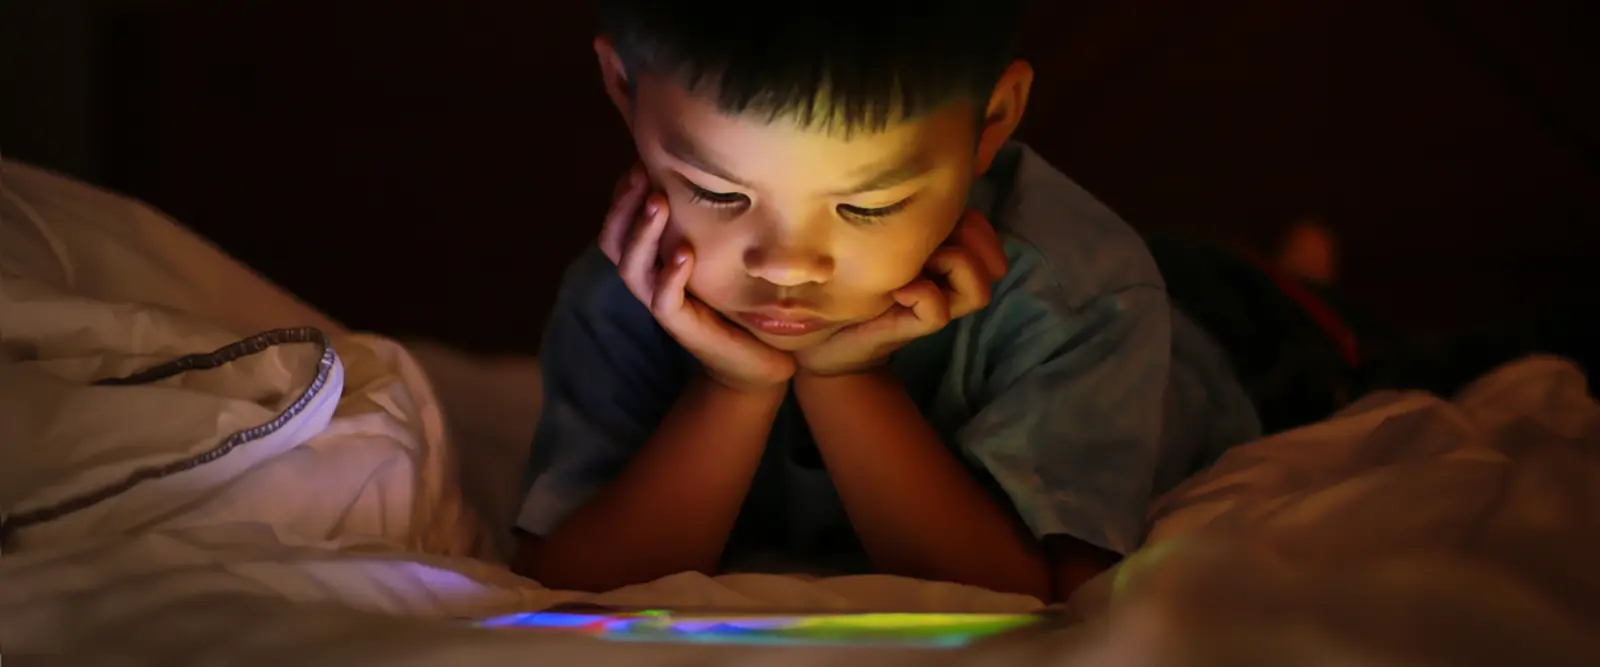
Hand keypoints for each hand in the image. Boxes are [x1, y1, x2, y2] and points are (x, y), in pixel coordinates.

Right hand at [599, 165, 795, 391]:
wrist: (756, 359)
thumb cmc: (735, 302)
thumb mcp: (718, 254)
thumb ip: (704, 222)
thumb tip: (709, 172)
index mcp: (651, 261)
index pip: (619, 224)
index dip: (622, 194)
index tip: (638, 160)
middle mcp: (649, 281)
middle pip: (613, 242)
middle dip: (624, 205)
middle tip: (640, 173)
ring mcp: (661, 304)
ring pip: (632, 269)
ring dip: (642, 233)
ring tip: (657, 201)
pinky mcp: (682, 326)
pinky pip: (664, 302)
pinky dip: (670, 276)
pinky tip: (683, 253)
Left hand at [795, 210, 1009, 375]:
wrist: (821, 331)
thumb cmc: (842, 275)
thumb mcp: (870, 234)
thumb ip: (899, 216)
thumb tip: (928, 192)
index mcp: (939, 252)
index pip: (983, 233)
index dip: (973, 223)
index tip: (937, 212)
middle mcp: (944, 280)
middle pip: (993, 263)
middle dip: (968, 239)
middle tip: (928, 238)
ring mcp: (934, 305)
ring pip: (979, 291)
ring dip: (954, 267)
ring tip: (915, 263)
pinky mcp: (915, 328)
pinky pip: (938, 311)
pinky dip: (922, 295)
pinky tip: (893, 292)